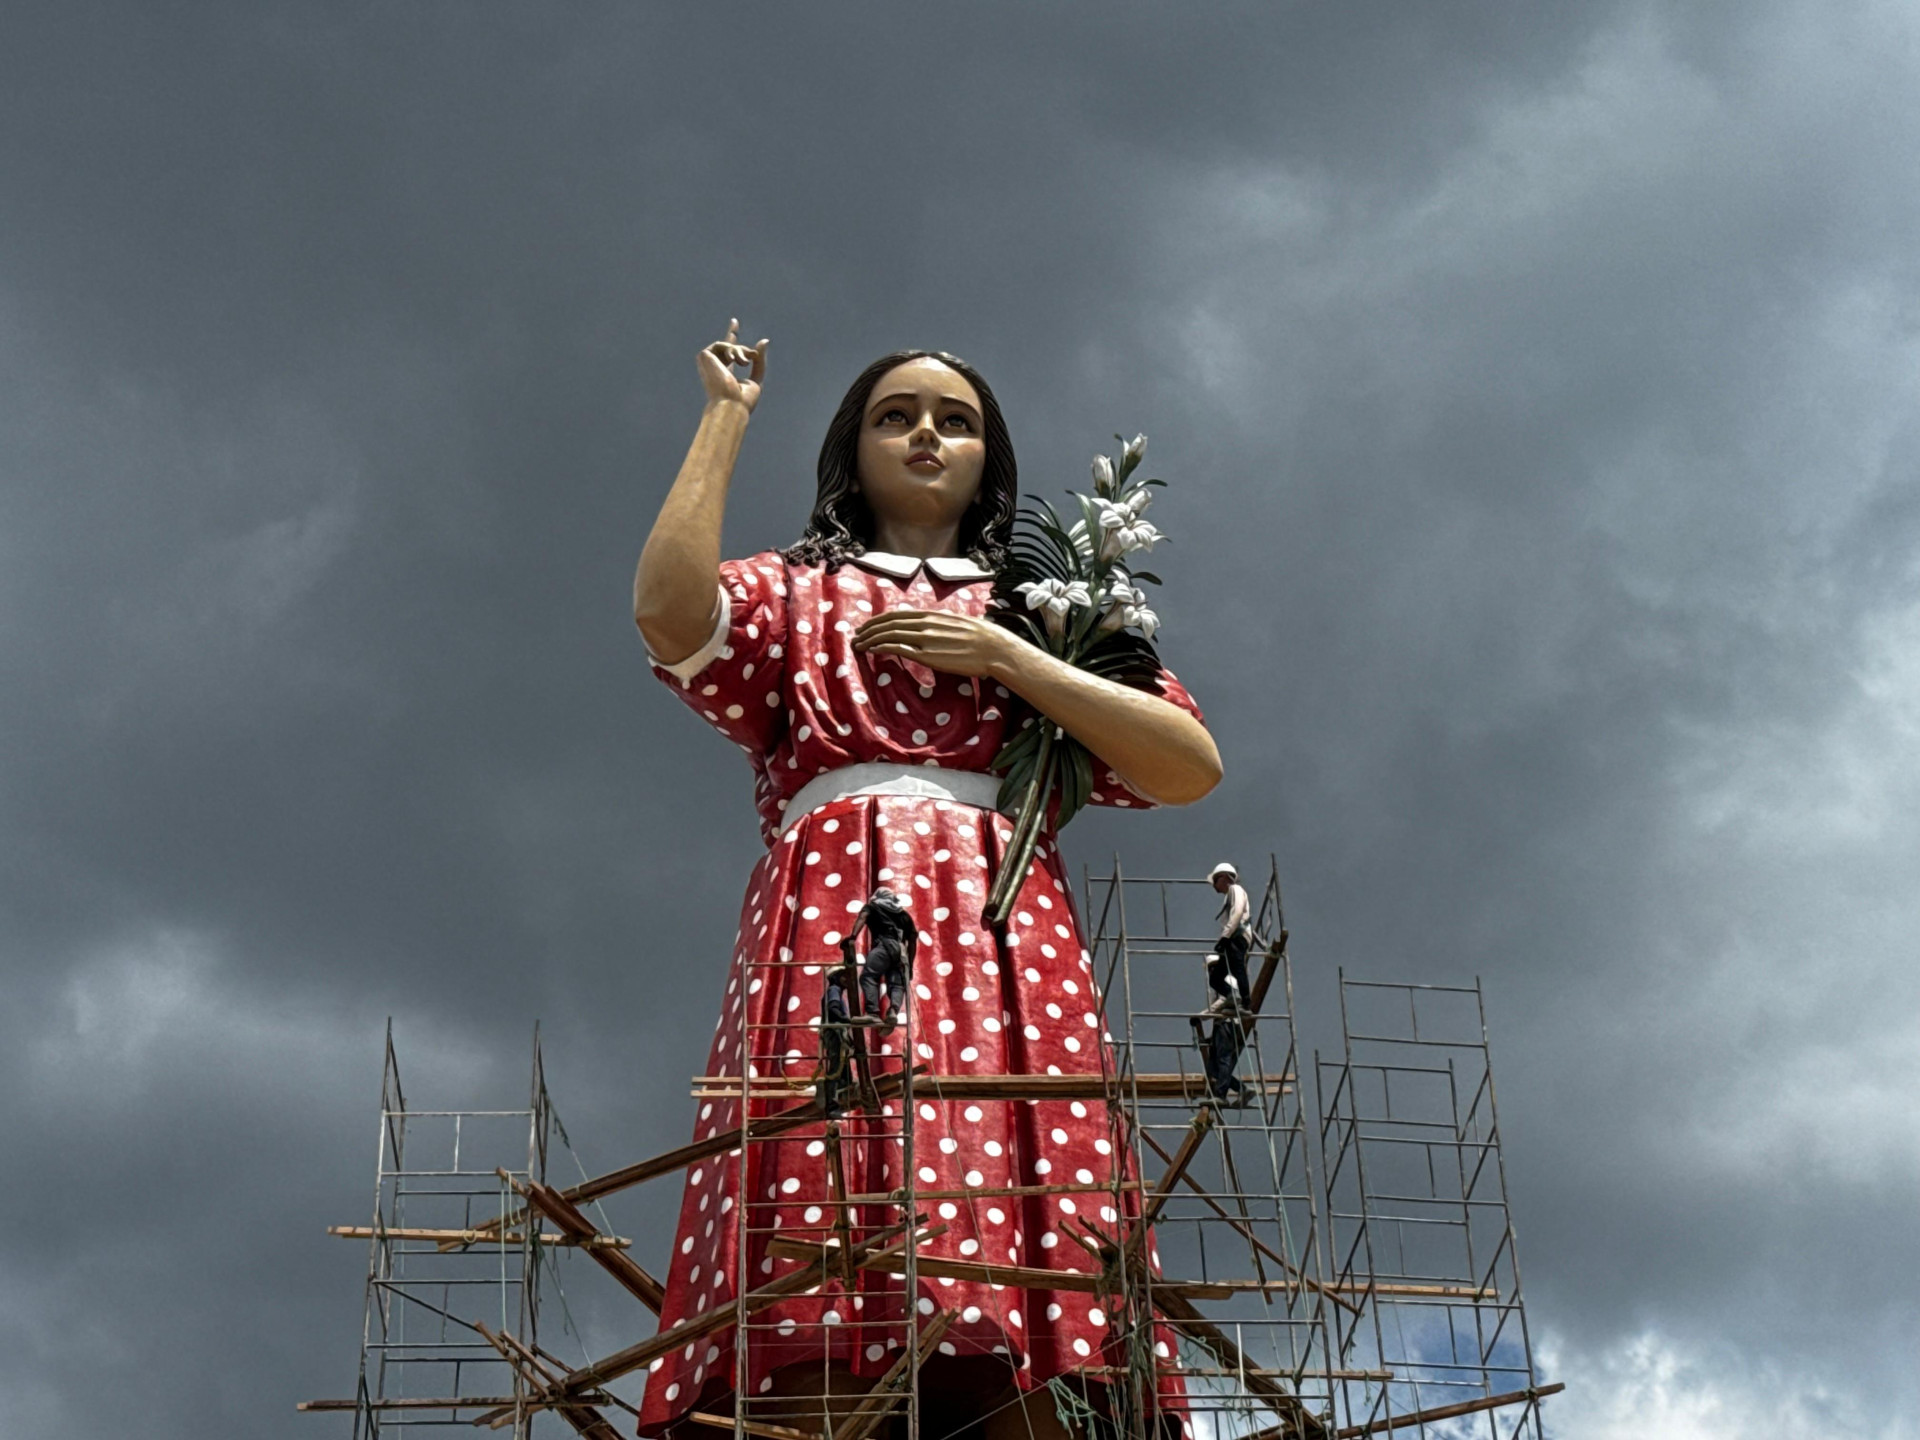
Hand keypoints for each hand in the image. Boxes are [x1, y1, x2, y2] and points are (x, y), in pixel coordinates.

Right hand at [696, 318, 768, 413]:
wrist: (731, 404)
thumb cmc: (743, 399)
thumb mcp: (757, 378)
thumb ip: (759, 360)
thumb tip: (764, 340)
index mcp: (726, 373)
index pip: (730, 352)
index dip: (733, 335)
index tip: (734, 321)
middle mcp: (716, 367)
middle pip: (728, 344)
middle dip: (744, 351)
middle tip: (750, 361)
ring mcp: (708, 362)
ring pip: (729, 345)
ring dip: (740, 352)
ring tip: (743, 364)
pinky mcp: (704, 356)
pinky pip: (721, 344)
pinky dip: (731, 350)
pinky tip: (733, 360)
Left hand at [852, 609, 1026, 679]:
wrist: (994, 647)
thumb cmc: (981, 638)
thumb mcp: (957, 623)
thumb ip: (941, 625)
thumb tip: (934, 629)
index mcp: (932, 615)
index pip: (898, 615)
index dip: (879, 620)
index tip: (868, 625)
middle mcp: (925, 623)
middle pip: (889, 623)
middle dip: (869, 629)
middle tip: (856, 636)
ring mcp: (925, 638)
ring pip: (889, 634)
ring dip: (870, 639)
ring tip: (858, 645)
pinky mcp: (927, 655)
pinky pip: (898, 648)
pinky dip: (881, 647)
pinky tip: (872, 650)